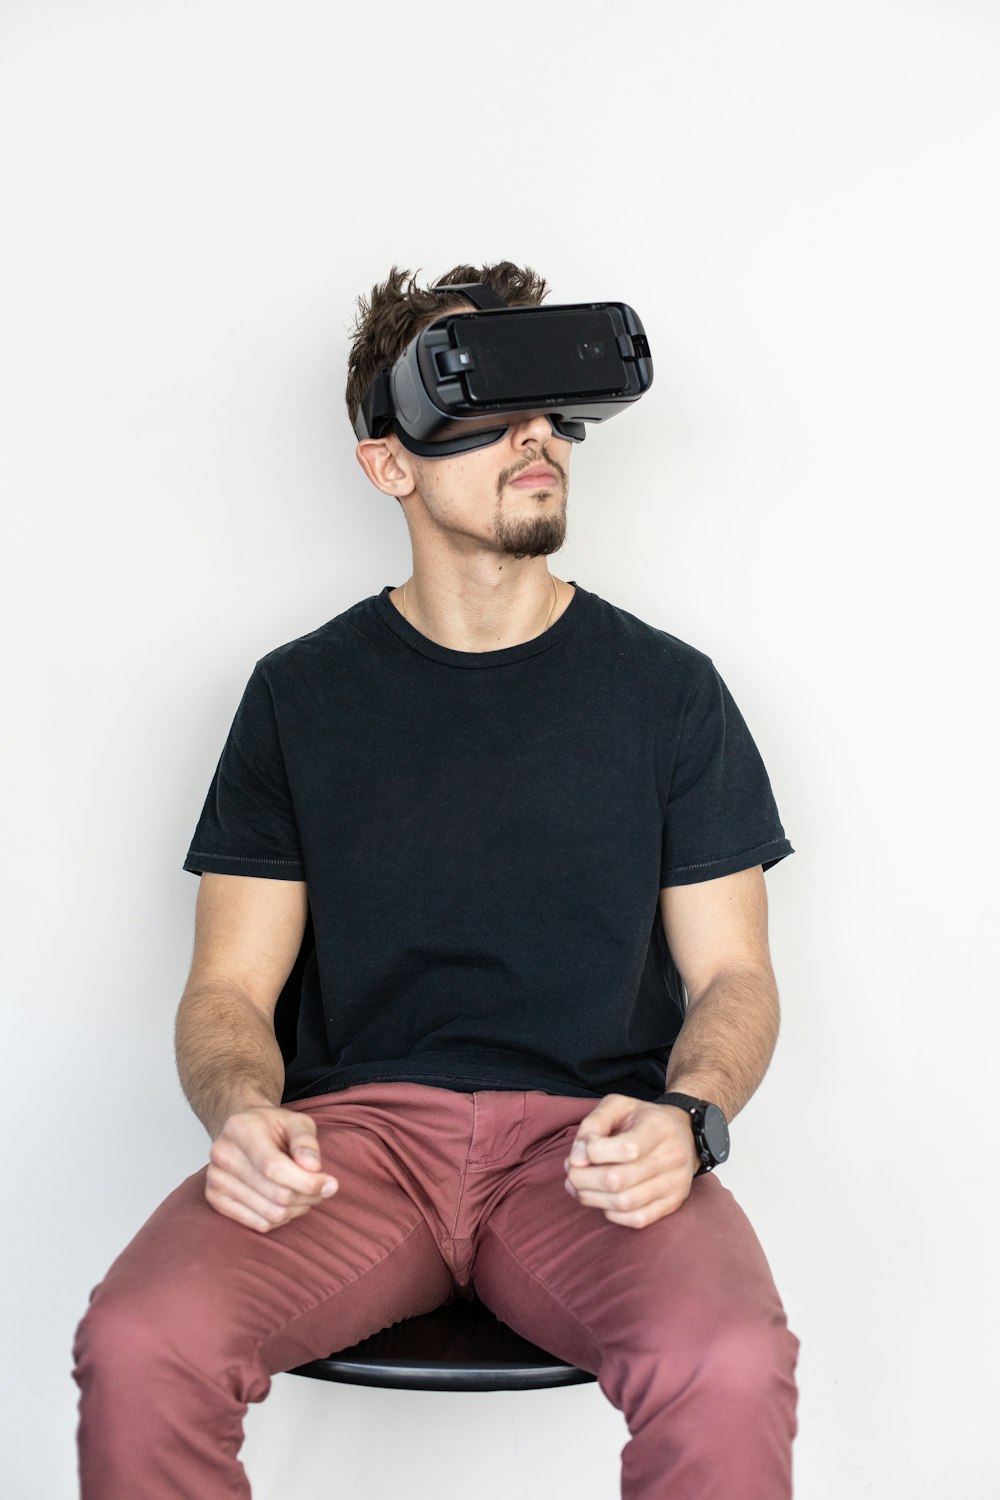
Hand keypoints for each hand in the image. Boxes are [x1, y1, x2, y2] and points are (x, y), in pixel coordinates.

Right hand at [206, 1106, 338, 1232]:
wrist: (242, 1131)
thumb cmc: (272, 1126)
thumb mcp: (296, 1121)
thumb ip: (306, 1141)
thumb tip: (313, 1168)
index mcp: (241, 1129)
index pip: (274, 1167)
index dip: (307, 1181)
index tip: (330, 1183)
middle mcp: (223, 1154)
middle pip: (276, 1194)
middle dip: (308, 1195)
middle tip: (323, 1188)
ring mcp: (215, 1179)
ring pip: (270, 1213)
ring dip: (298, 1209)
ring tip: (306, 1193)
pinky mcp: (215, 1199)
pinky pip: (259, 1224)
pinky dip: (281, 1218)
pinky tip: (288, 1203)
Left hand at [562, 1095, 701, 1228]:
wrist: (684, 1133)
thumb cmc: (644, 1119)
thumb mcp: (618, 1106)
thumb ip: (593, 1123)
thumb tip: (578, 1159)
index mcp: (659, 1128)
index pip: (626, 1148)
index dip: (593, 1152)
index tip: (582, 1149)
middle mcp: (672, 1157)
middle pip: (618, 1180)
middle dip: (583, 1179)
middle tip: (571, 1172)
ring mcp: (675, 1183)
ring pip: (625, 1203)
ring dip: (592, 1198)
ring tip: (579, 1187)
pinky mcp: (673, 1203)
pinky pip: (638, 1219)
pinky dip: (613, 1213)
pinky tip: (603, 1199)